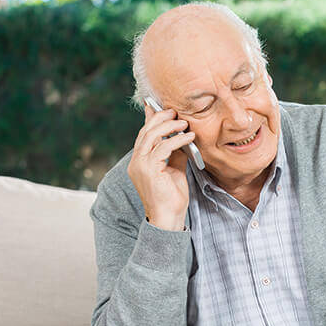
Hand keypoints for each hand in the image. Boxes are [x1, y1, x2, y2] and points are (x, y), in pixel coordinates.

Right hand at [127, 103, 195, 230]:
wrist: (169, 218)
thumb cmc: (172, 197)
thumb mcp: (174, 169)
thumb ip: (175, 152)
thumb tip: (182, 136)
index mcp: (139, 162)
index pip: (144, 135)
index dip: (152, 119)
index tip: (161, 107)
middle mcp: (136, 162)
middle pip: (146, 131)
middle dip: (161, 118)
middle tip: (176, 112)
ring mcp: (140, 165)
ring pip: (152, 135)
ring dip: (170, 126)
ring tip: (185, 123)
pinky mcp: (149, 169)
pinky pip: (163, 147)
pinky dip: (177, 140)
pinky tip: (189, 138)